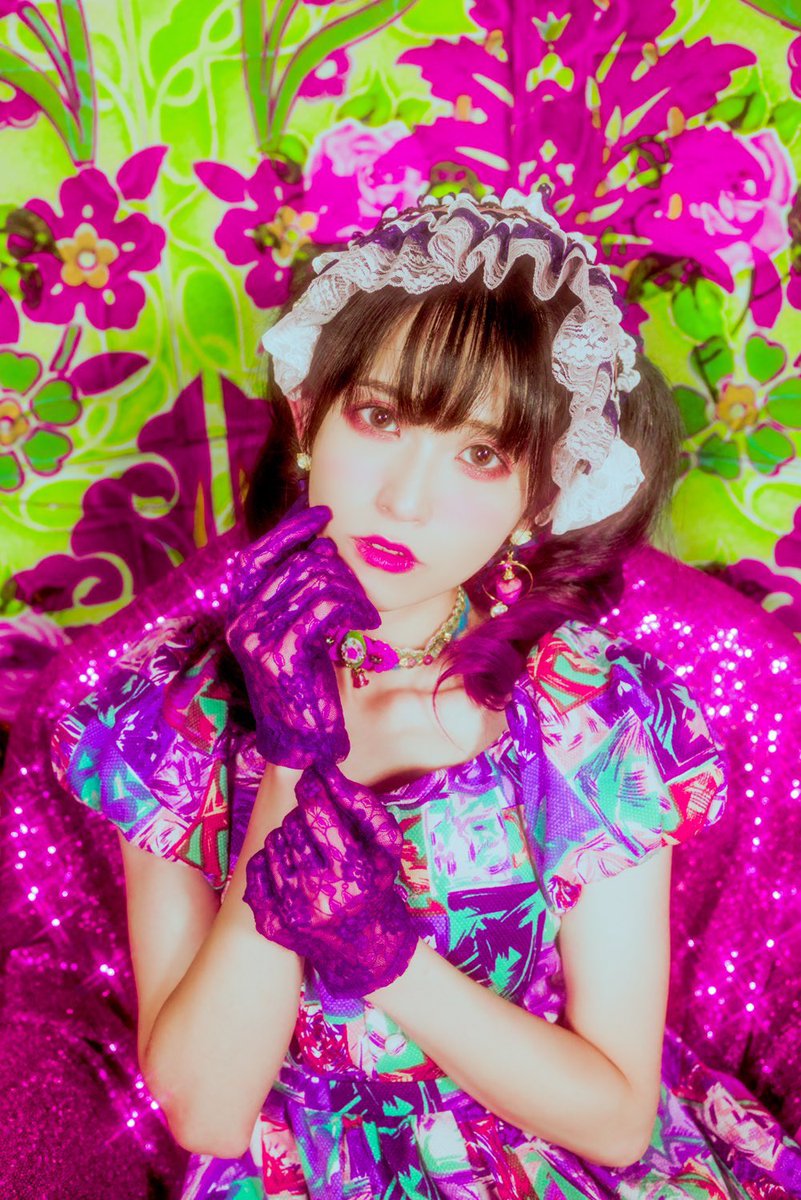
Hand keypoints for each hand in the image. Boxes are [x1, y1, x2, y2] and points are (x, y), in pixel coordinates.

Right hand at [225, 503, 379, 768]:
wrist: (303, 746)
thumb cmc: (307, 690)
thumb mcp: (301, 636)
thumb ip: (301, 598)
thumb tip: (324, 548)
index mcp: (240, 617)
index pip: (255, 557)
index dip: (287, 530)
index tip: (321, 512)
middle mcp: (240, 625)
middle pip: (293, 566)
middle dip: (335, 566)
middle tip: (359, 585)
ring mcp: (256, 641)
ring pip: (313, 583)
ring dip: (351, 591)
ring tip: (366, 612)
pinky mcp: (280, 657)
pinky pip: (323, 609)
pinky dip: (353, 609)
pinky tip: (366, 624)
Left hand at [243, 763, 417, 997]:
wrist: (366, 947)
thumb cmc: (377, 885)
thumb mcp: (386, 845)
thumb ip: (362, 805)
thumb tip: (328, 772)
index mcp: (350, 871)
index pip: (316, 812)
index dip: (312, 789)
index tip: (311, 780)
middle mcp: (318, 892)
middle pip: (292, 825)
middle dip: (303, 817)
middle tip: (317, 827)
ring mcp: (291, 910)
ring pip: (272, 844)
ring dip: (287, 837)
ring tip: (306, 849)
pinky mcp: (272, 922)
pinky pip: (256, 870)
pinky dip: (268, 861)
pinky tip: (288, 866)